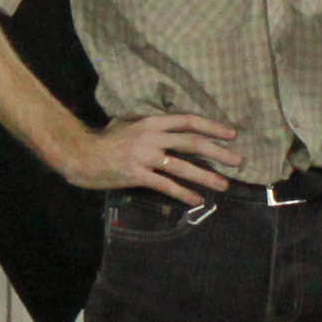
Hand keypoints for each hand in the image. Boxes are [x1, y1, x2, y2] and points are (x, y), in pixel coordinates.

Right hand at [63, 111, 241, 200]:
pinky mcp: (138, 175)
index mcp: (152, 122)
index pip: (188, 121)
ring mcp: (145, 156)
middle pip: (192, 143)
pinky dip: (183, 193)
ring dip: (206, 176)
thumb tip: (168, 127)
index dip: (212, 126)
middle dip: (218, 152)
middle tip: (238, 160)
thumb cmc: (105, 140)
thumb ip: (150, 126)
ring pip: (183, 166)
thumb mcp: (129, 125)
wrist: (82, 154)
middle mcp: (152, 137)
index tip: (231, 134)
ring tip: (224, 185)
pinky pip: (166, 185)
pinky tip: (196, 200)